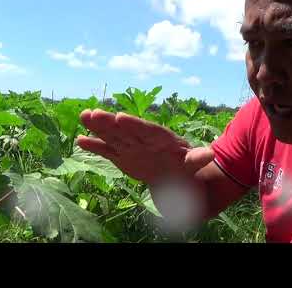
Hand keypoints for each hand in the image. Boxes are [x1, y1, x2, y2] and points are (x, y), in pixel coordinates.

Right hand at [76, 109, 214, 183]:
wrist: (176, 178)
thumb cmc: (186, 169)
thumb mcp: (193, 164)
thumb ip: (197, 159)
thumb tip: (211, 154)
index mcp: (161, 140)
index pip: (147, 131)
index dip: (134, 125)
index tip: (120, 117)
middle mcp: (144, 140)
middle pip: (127, 130)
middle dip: (111, 123)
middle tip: (93, 113)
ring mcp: (132, 147)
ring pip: (114, 136)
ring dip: (99, 128)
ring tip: (84, 116)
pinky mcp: (123, 156)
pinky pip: (108, 151)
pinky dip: (96, 146)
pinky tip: (81, 140)